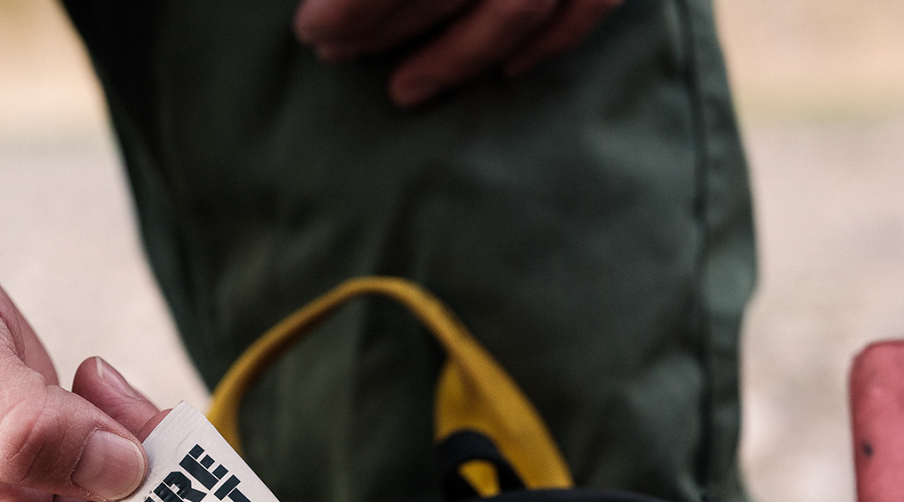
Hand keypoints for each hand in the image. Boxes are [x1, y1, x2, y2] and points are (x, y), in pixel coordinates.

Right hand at [0, 198, 164, 501]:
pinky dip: (125, 432)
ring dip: (138, 446)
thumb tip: (123, 473)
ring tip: (96, 379)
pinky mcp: (35, 477)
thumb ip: (27, 425)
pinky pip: (110, 478)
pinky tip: (92, 384)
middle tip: (122, 395)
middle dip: (145, 481)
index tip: (159, 454)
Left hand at [294, 0, 622, 106]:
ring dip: (456, 54)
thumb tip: (323, 8)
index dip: (357, 0)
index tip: (311, 30)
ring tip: (401, 90)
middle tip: (334, 56)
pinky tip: (503, 74)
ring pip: (519, 5)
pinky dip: (550, 43)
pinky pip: (593, 3)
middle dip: (387, 25)